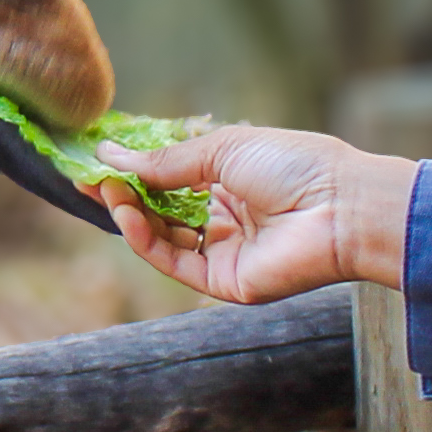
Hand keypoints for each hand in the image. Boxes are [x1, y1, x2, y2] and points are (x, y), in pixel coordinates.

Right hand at [97, 124, 416, 301]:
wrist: (342, 207)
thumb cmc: (295, 166)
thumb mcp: (222, 149)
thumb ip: (165, 161)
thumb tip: (111, 155)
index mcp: (232, 181)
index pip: (172, 180)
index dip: (134, 170)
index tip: (97, 160)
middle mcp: (227, 218)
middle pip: (162, 211)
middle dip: (125, 194)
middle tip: (89, 177)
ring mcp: (225, 252)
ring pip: (163, 238)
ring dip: (130, 215)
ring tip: (108, 191)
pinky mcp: (225, 282)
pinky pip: (175, 262)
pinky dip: (145, 241)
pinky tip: (128, 216)